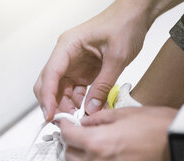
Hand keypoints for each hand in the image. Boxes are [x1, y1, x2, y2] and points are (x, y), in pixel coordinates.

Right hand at [33, 0, 150, 120]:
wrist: (135, 16)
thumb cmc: (124, 24)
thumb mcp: (117, 57)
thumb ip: (103, 85)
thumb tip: (90, 109)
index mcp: (68, 45)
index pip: (50, 74)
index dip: (48, 97)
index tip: (50, 115)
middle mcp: (66, 55)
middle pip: (49, 84)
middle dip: (53, 104)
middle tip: (63, 121)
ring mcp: (73, 65)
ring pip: (60, 91)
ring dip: (67, 106)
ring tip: (79, 118)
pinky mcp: (82, 72)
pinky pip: (74, 91)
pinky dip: (79, 103)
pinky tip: (88, 111)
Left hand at [60, 106, 175, 160]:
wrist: (180, 145)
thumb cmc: (159, 128)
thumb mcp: (125, 113)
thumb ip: (100, 119)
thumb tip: (87, 123)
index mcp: (97, 143)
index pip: (67, 136)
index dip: (65, 127)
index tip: (66, 125)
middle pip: (69, 158)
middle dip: (71, 146)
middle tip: (79, 139)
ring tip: (86, 159)